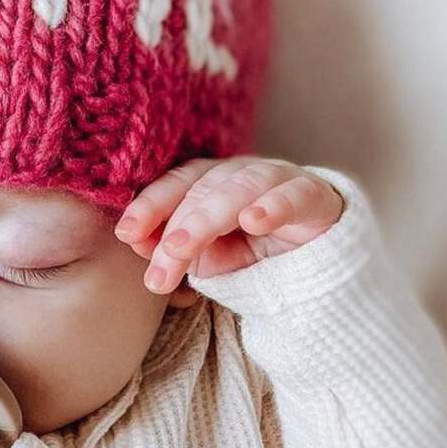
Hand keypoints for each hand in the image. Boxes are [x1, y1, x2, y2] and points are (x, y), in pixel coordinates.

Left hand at [113, 156, 344, 297]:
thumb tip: (136, 240)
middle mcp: (240, 173)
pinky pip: (294, 195)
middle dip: (174, 233)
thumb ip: (174, 250)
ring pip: (238, 189)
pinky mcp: (316, 196)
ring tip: (183, 247)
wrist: (319, 264)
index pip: (176, 184)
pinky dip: (274, 206)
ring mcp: (278, 180)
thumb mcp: (206, 260)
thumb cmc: (253, 257)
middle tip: (158, 274)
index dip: (150, 206)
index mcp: (210, 182)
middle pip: (201, 192)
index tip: (126, 233)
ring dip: (206, 220)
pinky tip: (254, 222)